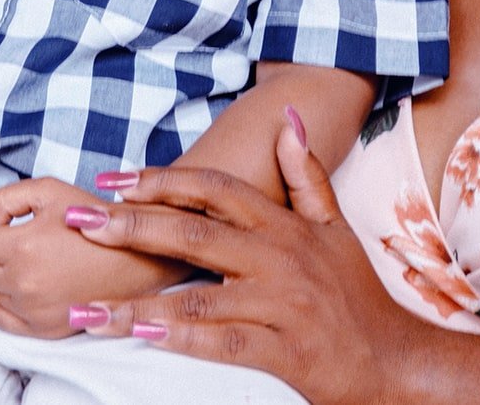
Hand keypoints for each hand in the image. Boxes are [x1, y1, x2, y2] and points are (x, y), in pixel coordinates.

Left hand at [0, 177, 190, 337]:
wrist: (136, 257)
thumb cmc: (95, 220)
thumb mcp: (50, 189)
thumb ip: (7, 198)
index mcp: (23, 245)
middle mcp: (24, 282)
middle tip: (15, 244)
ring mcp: (33, 310)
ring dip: (1, 278)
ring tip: (26, 265)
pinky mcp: (43, 329)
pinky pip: (0, 321)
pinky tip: (10, 291)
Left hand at [68, 118, 438, 404]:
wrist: (399, 361)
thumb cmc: (357, 296)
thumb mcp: (335, 227)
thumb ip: (306, 175)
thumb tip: (287, 119)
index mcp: (285, 226)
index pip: (215, 188)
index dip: (162, 180)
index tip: (113, 180)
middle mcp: (280, 257)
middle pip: (194, 232)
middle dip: (131, 225)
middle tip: (80, 221)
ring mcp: (282, 304)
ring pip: (197, 296)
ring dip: (136, 303)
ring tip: (84, 307)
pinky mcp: (285, 350)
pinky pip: (222, 342)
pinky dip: (179, 339)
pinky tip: (141, 335)